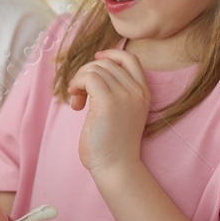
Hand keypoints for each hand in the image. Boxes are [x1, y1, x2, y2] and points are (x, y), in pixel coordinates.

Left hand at [65, 49, 150, 176]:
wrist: (116, 166)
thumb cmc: (112, 143)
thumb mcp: (120, 112)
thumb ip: (115, 92)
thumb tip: (92, 71)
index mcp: (143, 92)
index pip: (130, 59)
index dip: (111, 54)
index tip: (95, 60)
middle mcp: (137, 91)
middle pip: (106, 63)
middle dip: (86, 74)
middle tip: (79, 95)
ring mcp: (124, 95)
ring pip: (94, 69)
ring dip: (78, 82)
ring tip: (77, 102)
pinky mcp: (108, 102)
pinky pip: (87, 78)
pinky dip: (76, 85)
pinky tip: (76, 105)